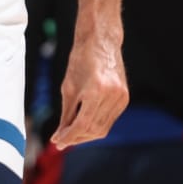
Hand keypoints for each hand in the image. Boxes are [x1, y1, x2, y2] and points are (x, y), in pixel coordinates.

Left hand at [50, 28, 128, 147]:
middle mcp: (112, 95)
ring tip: (72, 133)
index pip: (82, 124)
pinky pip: (110, 119)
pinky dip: (96, 125)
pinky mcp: (125, 98)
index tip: (57, 141)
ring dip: (86, 134)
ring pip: (103, 128)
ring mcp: (121, 97)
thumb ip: (66, 115)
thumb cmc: (81, 61)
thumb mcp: (68, 88)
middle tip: (62, 139)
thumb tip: (61, 136)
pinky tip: (85, 123)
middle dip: (77, 138)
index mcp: (96, 91)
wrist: (101, 42)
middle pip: (94, 130)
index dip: (69, 136)